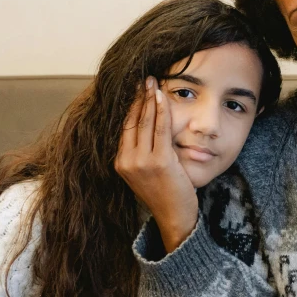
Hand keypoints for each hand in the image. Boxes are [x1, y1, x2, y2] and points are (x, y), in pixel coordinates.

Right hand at [115, 77, 198, 252]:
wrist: (175, 217)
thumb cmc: (166, 193)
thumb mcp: (147, 172)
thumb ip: (144, 152)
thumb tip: (149, 128)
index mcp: (121, 163)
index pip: (125, 128)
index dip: (130, 106)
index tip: (136, 90)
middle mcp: (127, 162)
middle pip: (132, 122)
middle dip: (138, 97)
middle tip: (144, 78)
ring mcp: (141, 162)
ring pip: (144, 123)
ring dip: (149, 99)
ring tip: (152, 82)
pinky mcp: (159, 162)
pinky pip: (160, 130)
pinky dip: (160, 111)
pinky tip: (162, 97)